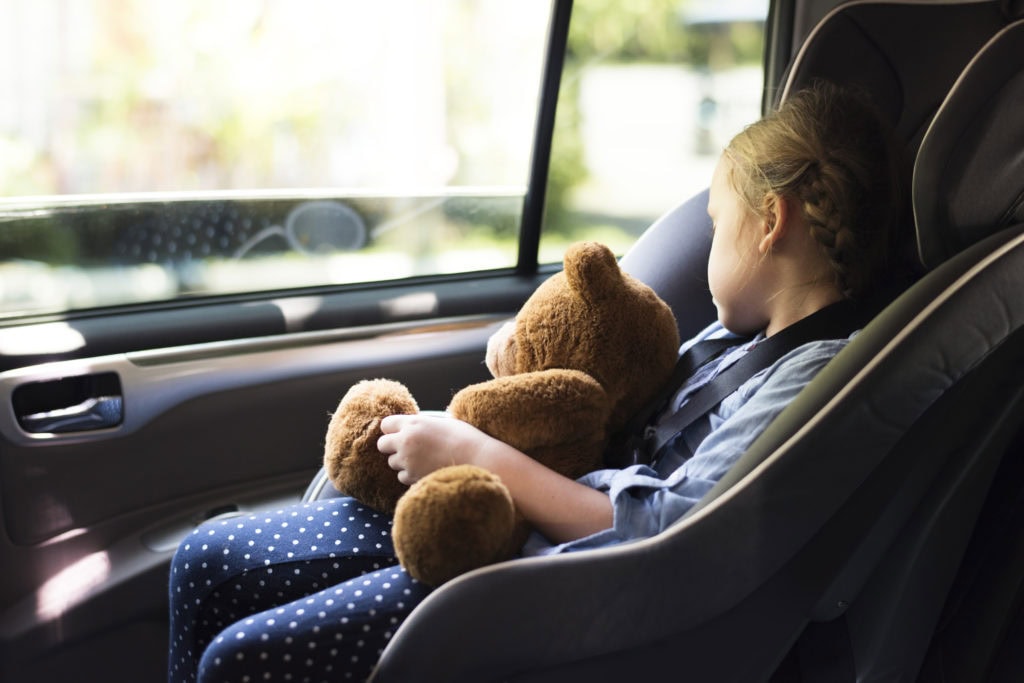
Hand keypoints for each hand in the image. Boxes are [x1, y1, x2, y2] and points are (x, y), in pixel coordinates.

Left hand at [378, 413, 492, 485]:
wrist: (478, 459)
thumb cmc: (466, 438)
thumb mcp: (443, 421)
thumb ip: (424, 424)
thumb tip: (417, 427)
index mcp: (413, 423)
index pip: (386, 424)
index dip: (392, 429)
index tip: (400, 433)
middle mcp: (406, 441)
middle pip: (382, 444)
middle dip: (392, 447)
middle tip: (407, 449)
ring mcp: (407, 460)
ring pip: (392, 462)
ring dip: (403, 462)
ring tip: (423, 461)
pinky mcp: (412, 477)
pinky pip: (402, 477)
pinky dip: (411, 475)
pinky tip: (427, 470)